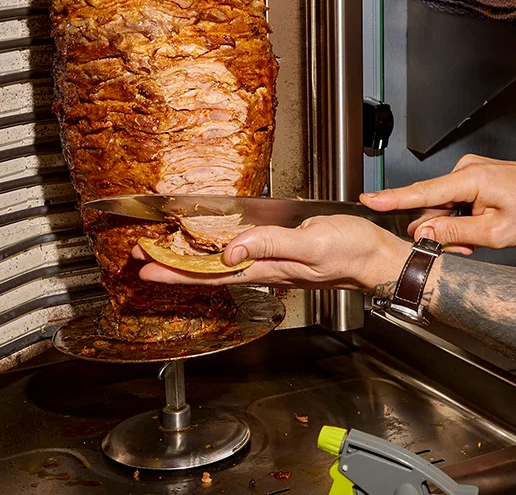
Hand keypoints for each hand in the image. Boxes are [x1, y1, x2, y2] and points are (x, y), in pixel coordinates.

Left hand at [132, 214, 407, 291]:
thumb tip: (231, 248)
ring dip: (189, 260)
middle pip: (208, 271)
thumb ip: (271, 243)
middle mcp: (265, 268)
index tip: (146, 265)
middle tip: (139, 258)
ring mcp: (272, 262)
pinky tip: (209, 249)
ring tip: (163, 253)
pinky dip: (216, 252)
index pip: (211, 272)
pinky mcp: (281, 253)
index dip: (176, 269)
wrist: (376, 257)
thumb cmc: (351, 251)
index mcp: (267, 267)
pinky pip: (240, 255)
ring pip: (220, 264)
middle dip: (172, 266)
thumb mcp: (311, 243)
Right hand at [360, 154, 515, 248]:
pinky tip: (479, 227)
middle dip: (442, 230)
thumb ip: (456, 234)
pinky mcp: (474, 176)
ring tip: (479, 238)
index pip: (422, 192)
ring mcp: (469, 171)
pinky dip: (463, 218)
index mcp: (469, 179)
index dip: (392, 199)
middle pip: (434, 205)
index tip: (369, 199)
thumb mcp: (496, 233)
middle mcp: (465, 170)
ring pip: (445, 206)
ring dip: (455, 226)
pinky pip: (456, 200)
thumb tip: (425, 233)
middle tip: (465, 249)